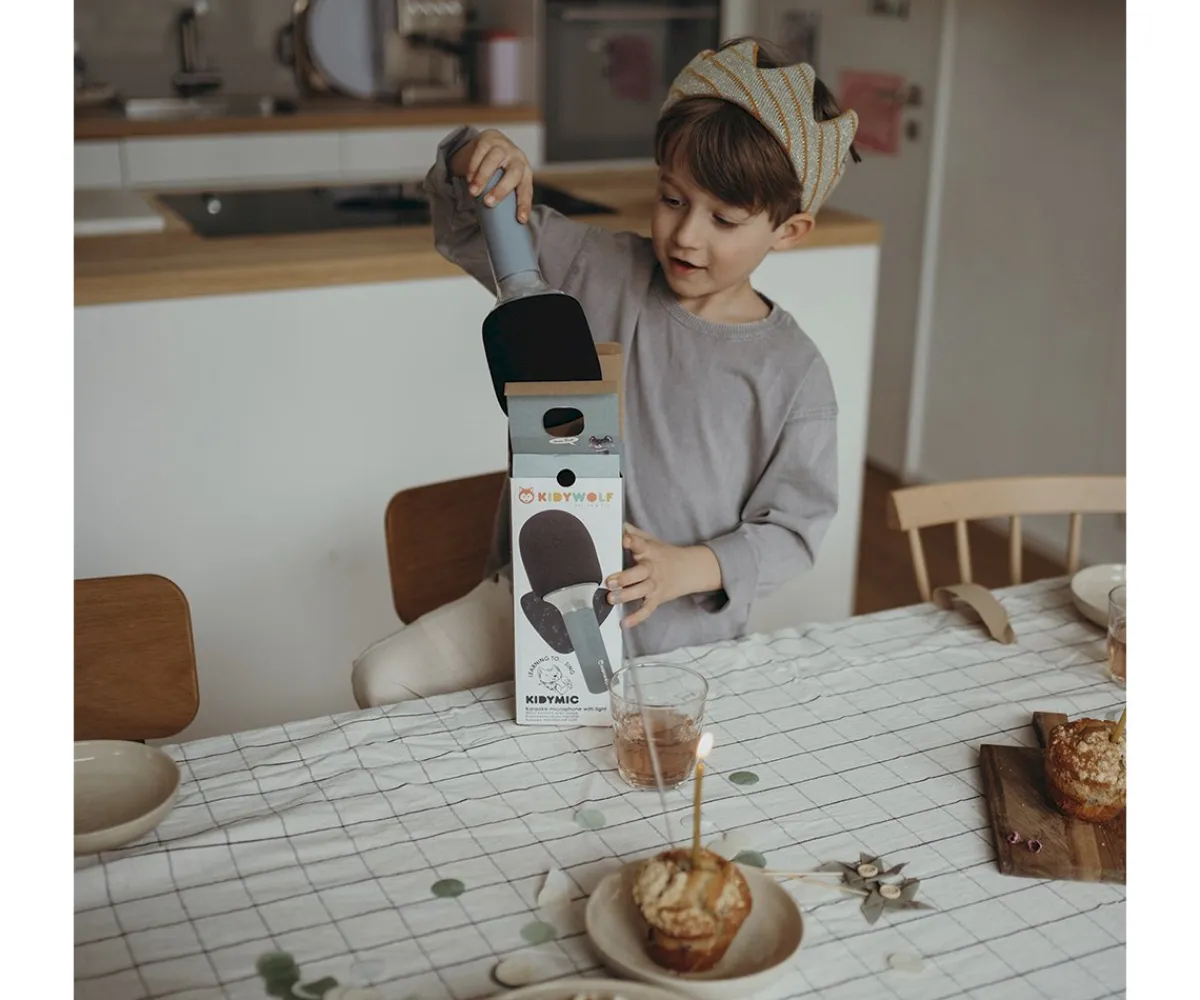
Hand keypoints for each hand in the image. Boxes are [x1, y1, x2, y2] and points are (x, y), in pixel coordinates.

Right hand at [449, 128, 534, 223]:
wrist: (491, 142)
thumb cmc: (498, 172)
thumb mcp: (505, 183)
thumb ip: (504, 200)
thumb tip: (500, 230)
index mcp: (525, 173)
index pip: (527, 190)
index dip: (524, 205)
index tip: (520, 220)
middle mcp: (517, 159)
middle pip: (514, 173)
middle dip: (502, 189)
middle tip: (488, 203)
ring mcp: (503, 147)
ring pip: (495, 160)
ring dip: (483, 177)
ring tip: (473, 192)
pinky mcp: (487, 139)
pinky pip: (480, 152)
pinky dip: (474, 167)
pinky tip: (469, 178)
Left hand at [606, 524, 721, 628]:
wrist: (690, 569)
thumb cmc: (664, 554)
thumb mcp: (651, 540)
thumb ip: (634, 534)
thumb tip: (618, 524)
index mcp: (649, 551)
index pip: (641, 544)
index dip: (633, 541)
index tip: (624, 540)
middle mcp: (652, 568)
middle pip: (641, 572)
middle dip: (626, 577)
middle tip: (611, 581)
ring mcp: (655, 585)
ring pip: (642, 591)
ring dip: (627, 595)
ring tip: (612, 599)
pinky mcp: (657, 598)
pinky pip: (647, 609)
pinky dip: (636, 617)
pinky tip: (624, 623)